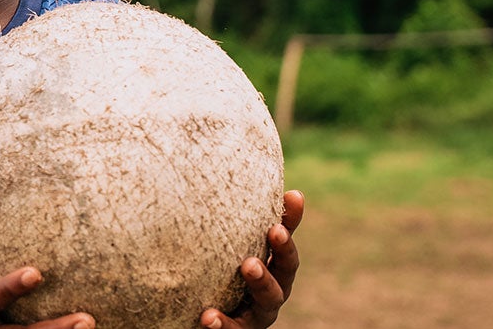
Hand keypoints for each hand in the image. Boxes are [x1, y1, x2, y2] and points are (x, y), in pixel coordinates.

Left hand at [199, 189, 303, 328]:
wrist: (202, 315)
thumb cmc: (223, 276)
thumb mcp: (234, 247)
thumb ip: (244, 219)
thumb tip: (259, 178)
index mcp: (273, 269)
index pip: (286, 244)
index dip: (290, 224)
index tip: (290, 200)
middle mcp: (271, 293)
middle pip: (284, 273)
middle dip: (281, 252)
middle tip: (273, 230)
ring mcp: (256, 316)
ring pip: (266, 302)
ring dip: (260, 282)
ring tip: (247, 264)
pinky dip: (223, 324)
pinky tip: (208, 316)